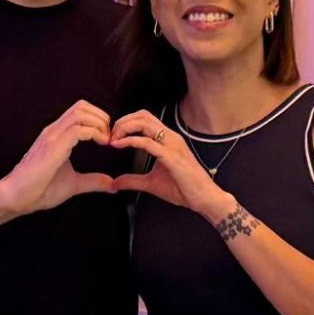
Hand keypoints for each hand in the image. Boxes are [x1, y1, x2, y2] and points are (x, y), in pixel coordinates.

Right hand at [0, 100, 117, 215]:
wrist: (16, 198)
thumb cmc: (39, 190)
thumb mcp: (74, 184)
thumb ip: (93, 181)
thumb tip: (112, 185)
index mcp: (57, 135)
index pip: (80, 111)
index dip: (99, 119)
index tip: (108, 139)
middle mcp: (54, 131)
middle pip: (82, 106)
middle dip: (101, 117)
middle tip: (109, 137)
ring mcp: (52, 137)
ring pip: (80, 113)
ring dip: (99, 123)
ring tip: (106, 140)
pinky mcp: (52, 147)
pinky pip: (78, 130)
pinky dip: (95, 133)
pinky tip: (100, 144)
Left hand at [108, 110, 236, 221]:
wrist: (204, 198)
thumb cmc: (184, 188)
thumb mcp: (151, 183)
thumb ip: (133, 180)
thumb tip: (115, 182)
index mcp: (168, 139)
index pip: (145, 118)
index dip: (126, 122)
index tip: (113, 136)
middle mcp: (171, 137)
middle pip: (143, 116)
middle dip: (122, 122)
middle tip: (110, 135)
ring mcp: (172, 145)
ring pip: (145, 123)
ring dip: (124, 128)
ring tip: (113, 138)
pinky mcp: (171, 156)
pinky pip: (147, 142)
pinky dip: (130, 141)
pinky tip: (119, 145)